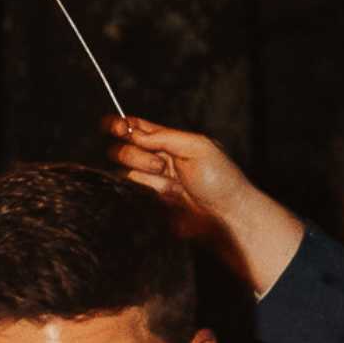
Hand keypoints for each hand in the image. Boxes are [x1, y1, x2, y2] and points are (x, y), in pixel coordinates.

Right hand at [110, 117, 308, 297]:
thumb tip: (133, 132)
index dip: (122, 125)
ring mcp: (154, 181)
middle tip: (160, 164)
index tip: (116, 128)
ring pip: (126, 170)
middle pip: (126, 147)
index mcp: (171, 140)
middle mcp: (160, 159)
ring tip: (167, 181)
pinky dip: (138, 188)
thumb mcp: (197, 147)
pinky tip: (157, 191)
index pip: (137, 127)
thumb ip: (163, 137)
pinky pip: (130, 190)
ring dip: (141, 172)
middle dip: (135, 153)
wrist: (227, 216)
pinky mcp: (151, 202)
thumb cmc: (221, 180)